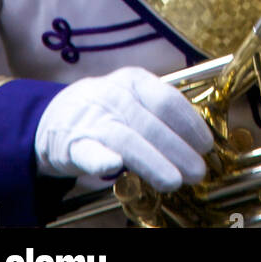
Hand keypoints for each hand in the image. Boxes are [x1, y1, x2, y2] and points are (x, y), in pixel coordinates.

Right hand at [34, 66, 212, 190]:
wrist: (54, 116)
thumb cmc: (107, 109)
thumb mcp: (133, 98)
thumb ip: (160, 114)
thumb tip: (198, 140)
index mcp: (134, 80)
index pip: (167, 100)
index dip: (190, 124)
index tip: (206, 145)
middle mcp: (114, 96)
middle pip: (151, 124)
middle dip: (179, 149)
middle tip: (198, 171)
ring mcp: (93, 119)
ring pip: (127, 139)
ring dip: (153, 161)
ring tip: (174, 180)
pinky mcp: (73, 144)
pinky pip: (88, 151)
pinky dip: (101, 159)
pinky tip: (114, 168)